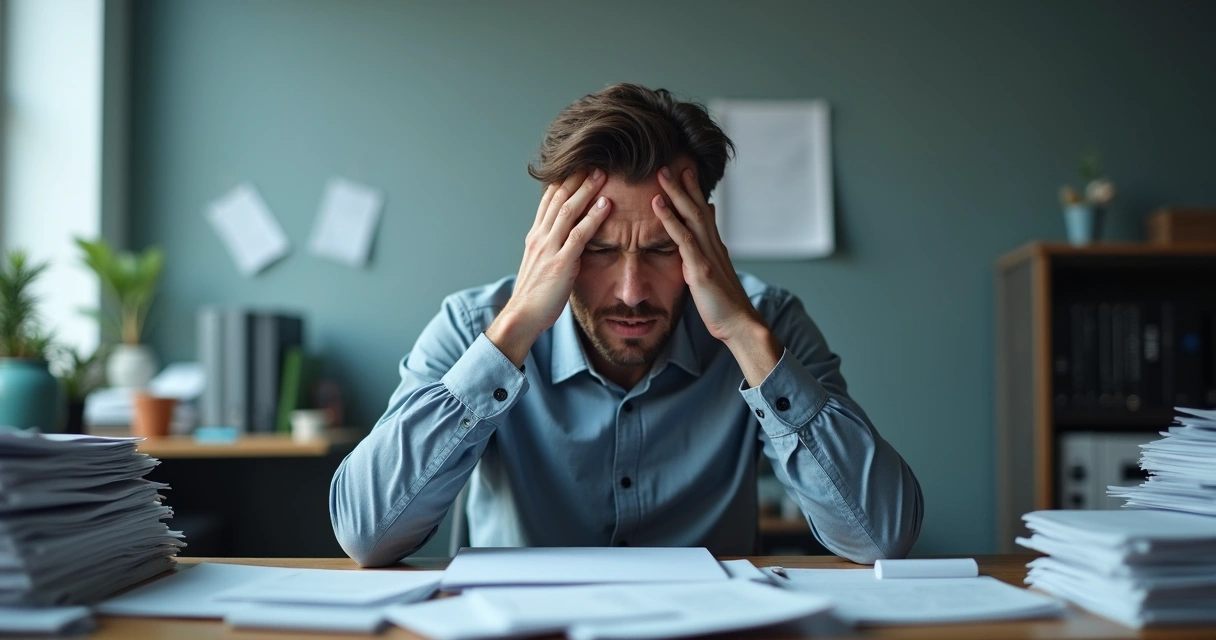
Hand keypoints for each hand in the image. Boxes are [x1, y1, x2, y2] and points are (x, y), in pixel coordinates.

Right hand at [486, 169, 612, 366]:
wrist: (522, 316)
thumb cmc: (534, 295)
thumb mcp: (540, 264)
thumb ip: (551, 248)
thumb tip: (565, 239)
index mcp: (535, 236)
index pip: (548, 201)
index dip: (563, 182)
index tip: (577, 166)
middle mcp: (540, 237)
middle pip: (558, 198)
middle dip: (576, 178)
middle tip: (593, 160)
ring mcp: (549, 248)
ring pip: (569, 210)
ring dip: (587, 189)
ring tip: (602, 174)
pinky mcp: (561, 262)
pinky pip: (580, 234)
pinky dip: (594, 216)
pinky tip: (607, 204)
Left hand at [652, 166, 782, 384]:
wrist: (739, 324)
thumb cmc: (724, 304)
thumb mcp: (715, 275)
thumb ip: (708, 254)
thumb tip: (705, 241)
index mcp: (715, 247)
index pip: (704, 212)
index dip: (694, 191)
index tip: (685, 170)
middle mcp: (713, 245)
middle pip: (698, 207)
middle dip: (685, 184)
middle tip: (671, 162)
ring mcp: (707, 254)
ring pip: (691, 216)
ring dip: (676, 193)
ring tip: (662, 173)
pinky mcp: (700, 268)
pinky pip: (683, 238)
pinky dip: (669, 218)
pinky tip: (657, 204)